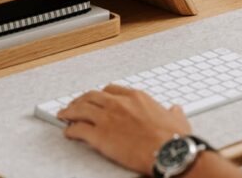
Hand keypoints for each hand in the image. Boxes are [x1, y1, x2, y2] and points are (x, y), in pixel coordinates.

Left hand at [57, 85, 190, 174]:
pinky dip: (70, 131)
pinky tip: (68, 133)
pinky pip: (78, 130)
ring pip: (81, 109)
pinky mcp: (100, 136)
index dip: (101, 94)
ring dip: (69, 112)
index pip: (111, 89)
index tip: (97, 98)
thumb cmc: (173, 138)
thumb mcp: (177, 120)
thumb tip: (176, 110)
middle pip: (92, 96)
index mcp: (136, 97)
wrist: (168, 152)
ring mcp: (108, 118)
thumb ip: (174, 113)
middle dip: (81, 100)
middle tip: (75, 104)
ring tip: (64, 115)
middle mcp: (119, 104)